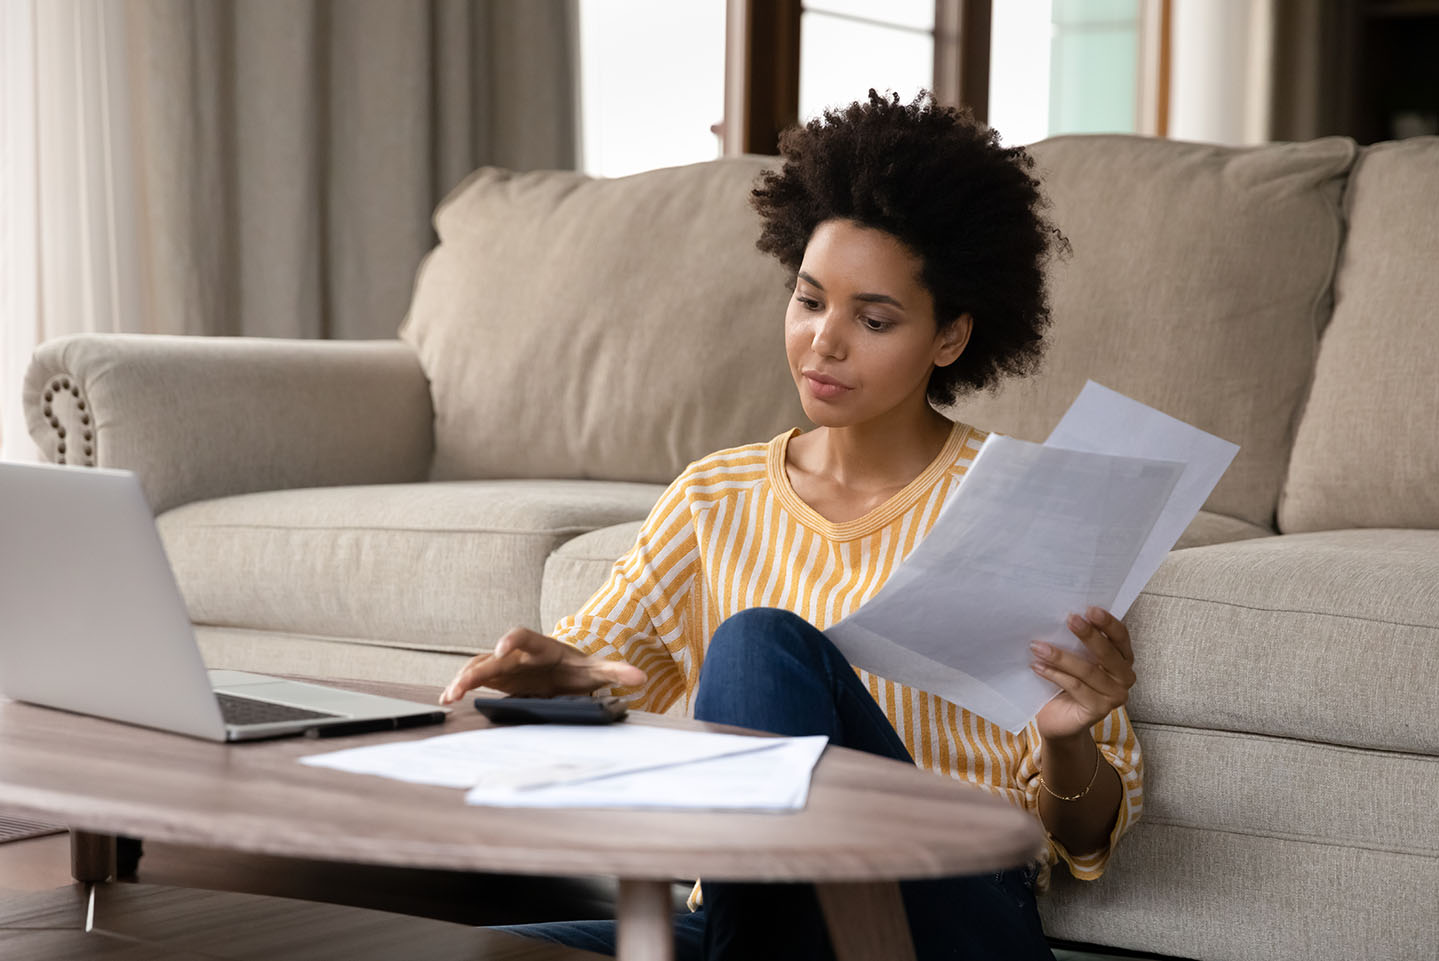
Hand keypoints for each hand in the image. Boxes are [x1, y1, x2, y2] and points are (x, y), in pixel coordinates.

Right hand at [438, 627, 646, 703]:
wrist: (565, 670)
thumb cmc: (578, 667)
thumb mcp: (596, 670)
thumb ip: (615, 672)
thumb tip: (640, 677)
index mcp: (541, 646)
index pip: (523, 636)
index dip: (512, 640)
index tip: (502, 647)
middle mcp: (518, 653)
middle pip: (493, 656)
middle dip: (478, 669)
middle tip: (463, 684)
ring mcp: (505, 665)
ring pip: (479, 667)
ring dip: (463, 680)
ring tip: (450, 696)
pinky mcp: (497, 678)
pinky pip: (476, 679)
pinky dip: (462, 687)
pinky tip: (448, 699)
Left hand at [1030, 607, 1135, 740]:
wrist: (1059, 721)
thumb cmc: (1067, 684)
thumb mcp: (1075, 658)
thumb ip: (1077, 642)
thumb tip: (1061, 615)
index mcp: (1123, 660)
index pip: (1121, 637)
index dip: (1108, 623)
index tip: (1090, 609)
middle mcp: (1124, 678)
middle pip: (1108, 653)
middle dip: (1088, 634)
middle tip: (1070, 619)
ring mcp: (1114, 696)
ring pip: (1088, 670)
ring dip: (1060, 656)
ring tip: (1038, 646)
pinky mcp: (1099, 710)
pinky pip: (1076, 687)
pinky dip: (1054, 675)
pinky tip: (1038, 666)